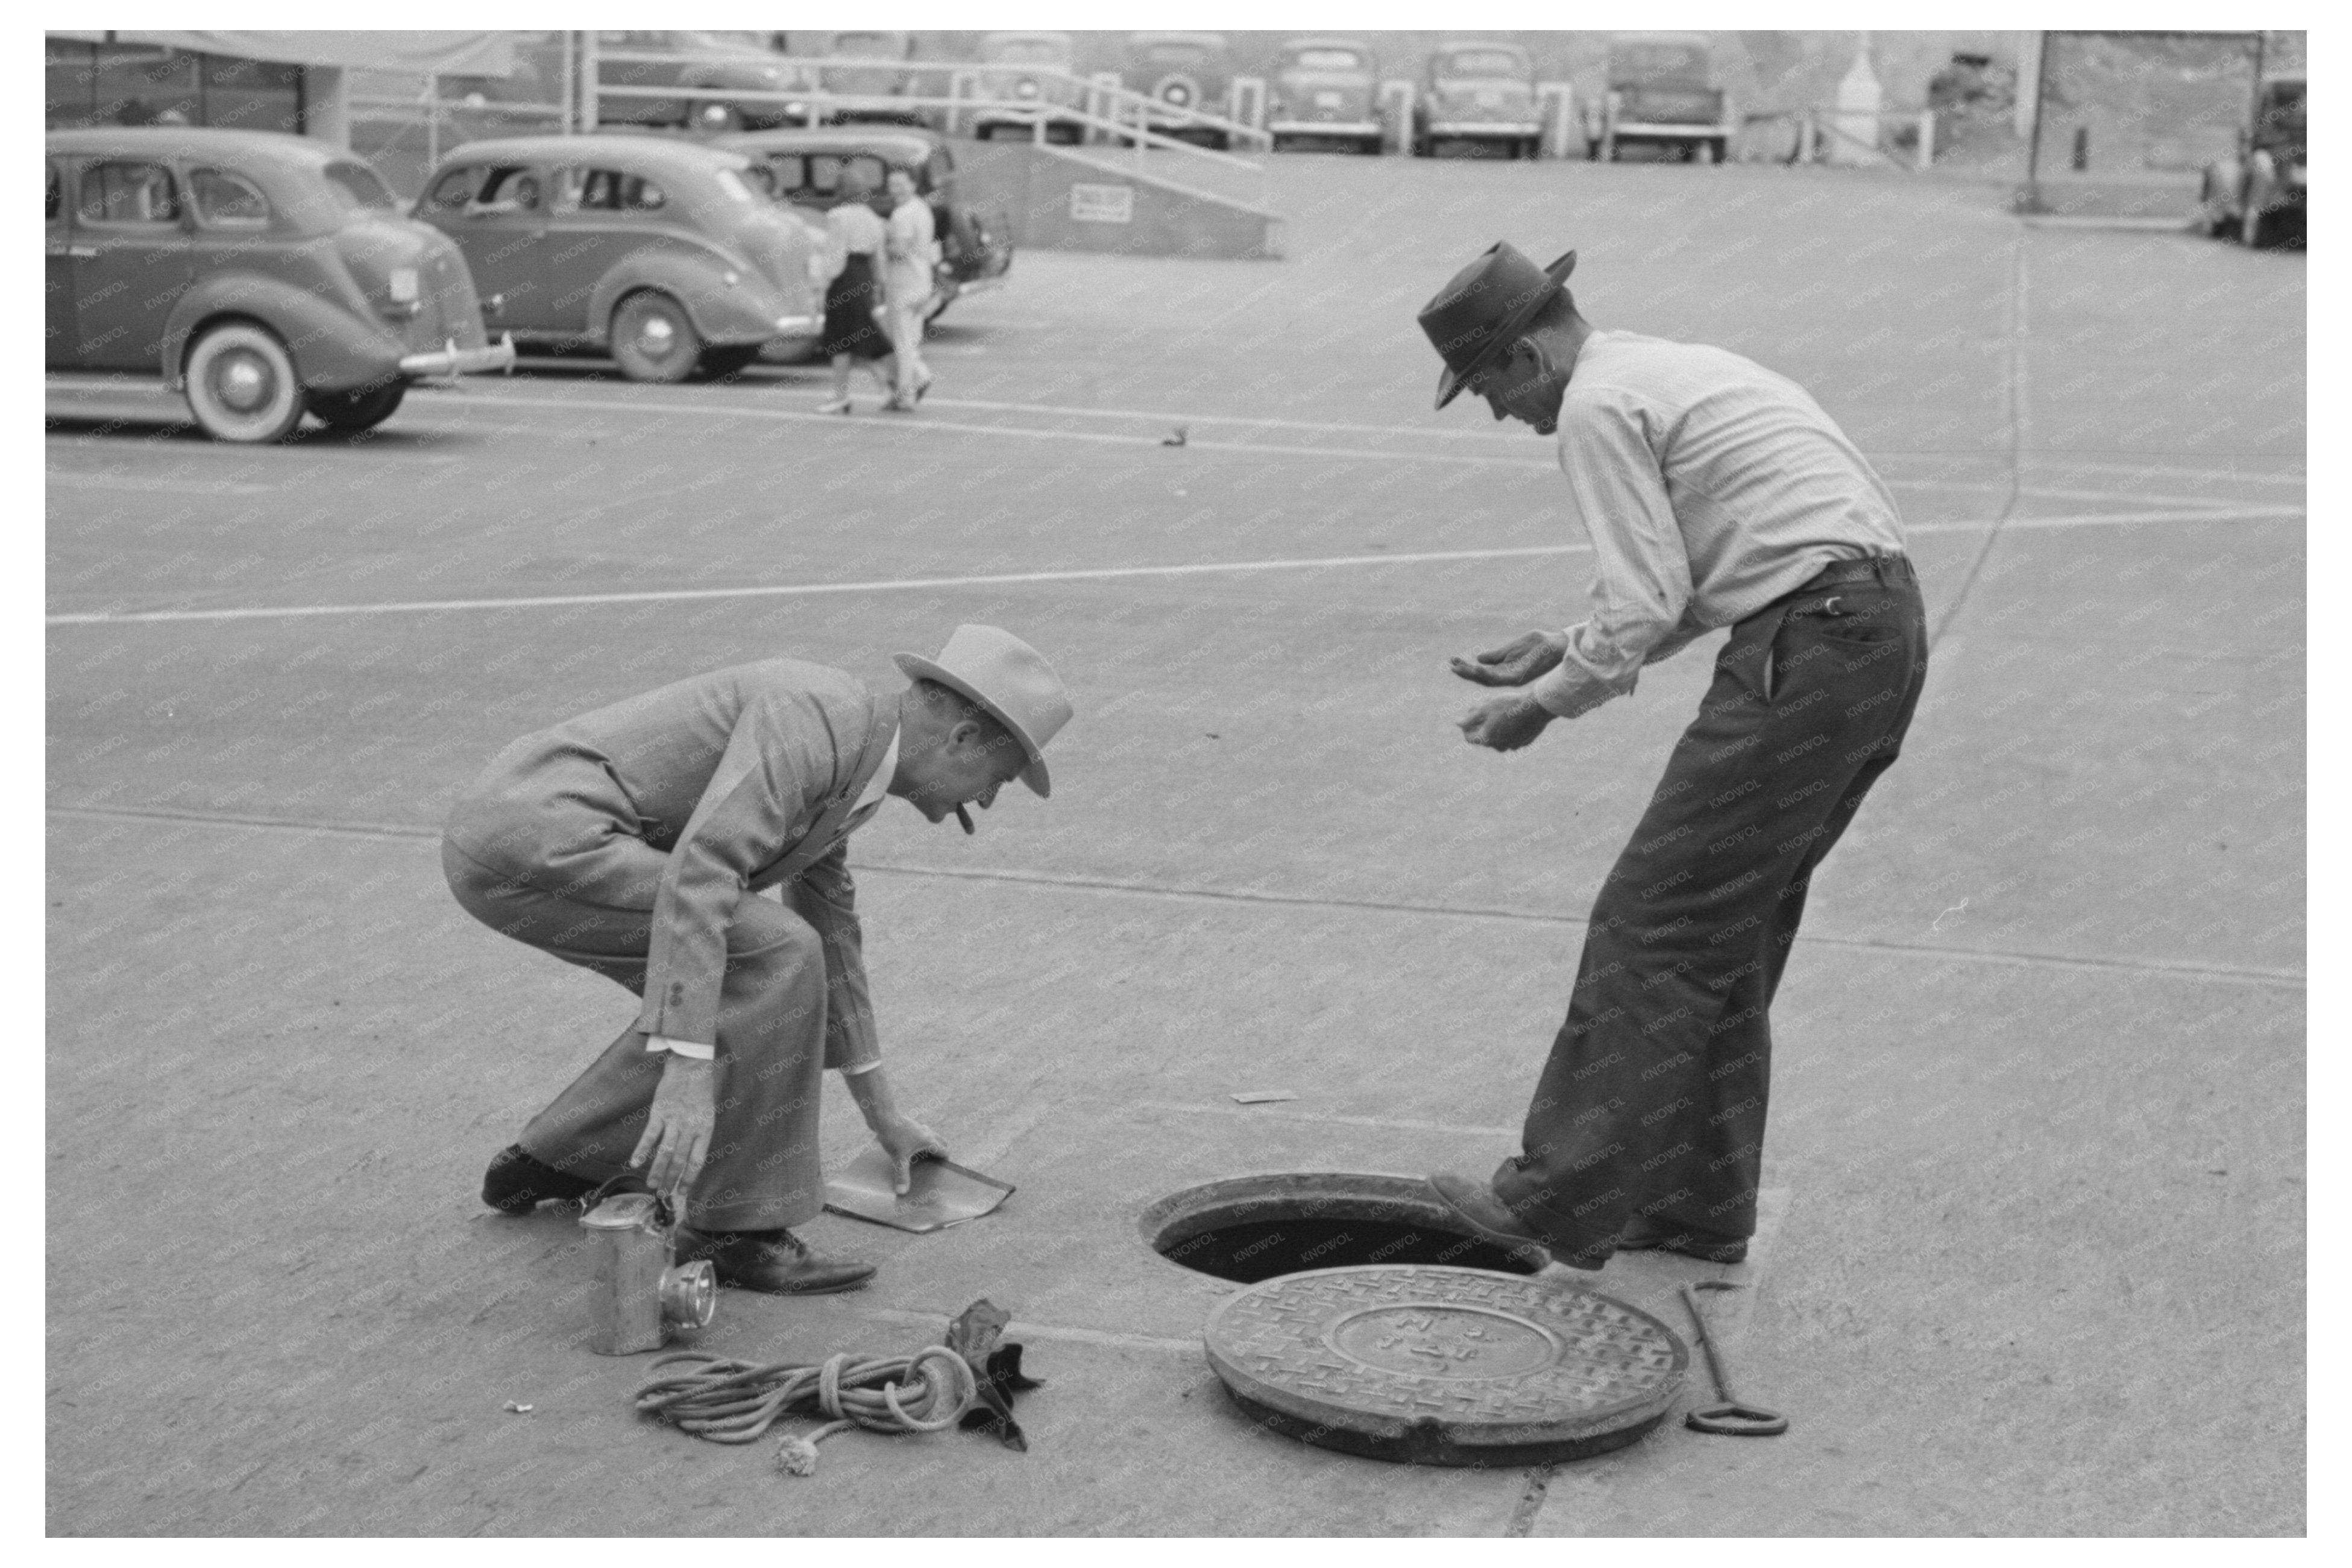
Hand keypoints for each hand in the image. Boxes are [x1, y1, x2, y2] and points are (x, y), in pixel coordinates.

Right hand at [628, 1053, 714, 1213]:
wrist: (691, 1066)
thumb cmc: (700, 1091)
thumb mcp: (706, 1114)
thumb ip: (698, 1135)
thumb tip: (689, 1158)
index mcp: (705, 1129)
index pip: (697, 1160)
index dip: (689, 1178)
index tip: (682, 1192)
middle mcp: (690, 1128)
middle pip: (680, 1160)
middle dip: (671, 1180)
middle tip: (663, 1194)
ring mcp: (674, 1120)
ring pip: (665, 1152)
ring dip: (657, 1171)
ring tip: (651, 1185)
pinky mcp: (659, 1112)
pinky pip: (650, 1135)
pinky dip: (642, 1150)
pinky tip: (635, 1163)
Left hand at [874, 1113, 947, 1195]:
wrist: (883, 1117)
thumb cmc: (893, 1135)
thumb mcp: (898, 1158)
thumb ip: (902, 1175)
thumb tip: (902, 1192)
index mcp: (929, 1141)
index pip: (945, 1151)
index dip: (944, 1161)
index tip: (939, 1172)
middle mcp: (927, 1133)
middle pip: (941, 1142)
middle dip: (939, 1153)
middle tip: (931, 1165)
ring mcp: (919, 1128)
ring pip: (931, 1137)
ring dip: (929, 1146)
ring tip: (920, 1159)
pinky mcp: (910, 1127)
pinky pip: (919, 1135)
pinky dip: (918, 1142)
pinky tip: (907, 1150)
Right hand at [1450, 630, 1569, 687]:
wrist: (1558, 644)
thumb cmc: (1540, 644)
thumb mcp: (1513, 647)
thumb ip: (1497, 655)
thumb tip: (1479, 659)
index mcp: (1506, 669)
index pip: (1483, 672)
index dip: (1468, 668)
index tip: (1454, 660)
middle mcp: (1508, 676)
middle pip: (1482, 677)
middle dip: (1466, 672)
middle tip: (1451, 664)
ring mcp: (1513, 677)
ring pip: (1487, 679)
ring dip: (1472, 673)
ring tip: (1458, 666)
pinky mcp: (1519, 676)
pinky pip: (1499, 677)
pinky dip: (1486, 673)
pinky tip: (1476, 666)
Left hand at [1458, 692, 1554, 751]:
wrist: (1537, 707)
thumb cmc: (1509, 705)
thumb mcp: (1485, 708)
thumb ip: (1469, 718)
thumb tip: (1457, 723)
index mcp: (1487, 739)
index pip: (1469, 738)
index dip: (1466, 726)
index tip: (1469, 716)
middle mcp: (1499, 746)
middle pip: (1484, 736)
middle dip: (1481, 723)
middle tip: (1484, 706)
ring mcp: (1513, 745)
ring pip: (1499, 737)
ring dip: (1495, 726)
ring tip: (1499, 709)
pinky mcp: (1525, 742)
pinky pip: (1512, 737)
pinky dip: (1509, 728)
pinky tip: (1513, 716)